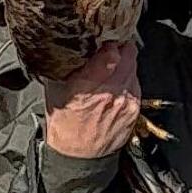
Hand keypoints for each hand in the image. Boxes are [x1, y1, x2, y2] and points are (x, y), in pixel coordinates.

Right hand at [42, 42, 140, 158]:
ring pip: (133, 66)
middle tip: (109, 45)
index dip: (108, 39)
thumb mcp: (55, 88)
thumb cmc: (64, 122)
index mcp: (89, 84)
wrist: (79, 155)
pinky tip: (114, 83)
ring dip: (124, 61)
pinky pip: (136, 82)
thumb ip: (67, 64)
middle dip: (118, 46)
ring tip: (110, 64)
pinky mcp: (135, 108)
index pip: (112, 51)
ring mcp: (126, 100)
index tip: (102, 37)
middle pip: (128, 54)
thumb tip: (74, 43)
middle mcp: (112, 91)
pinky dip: (127, 78)